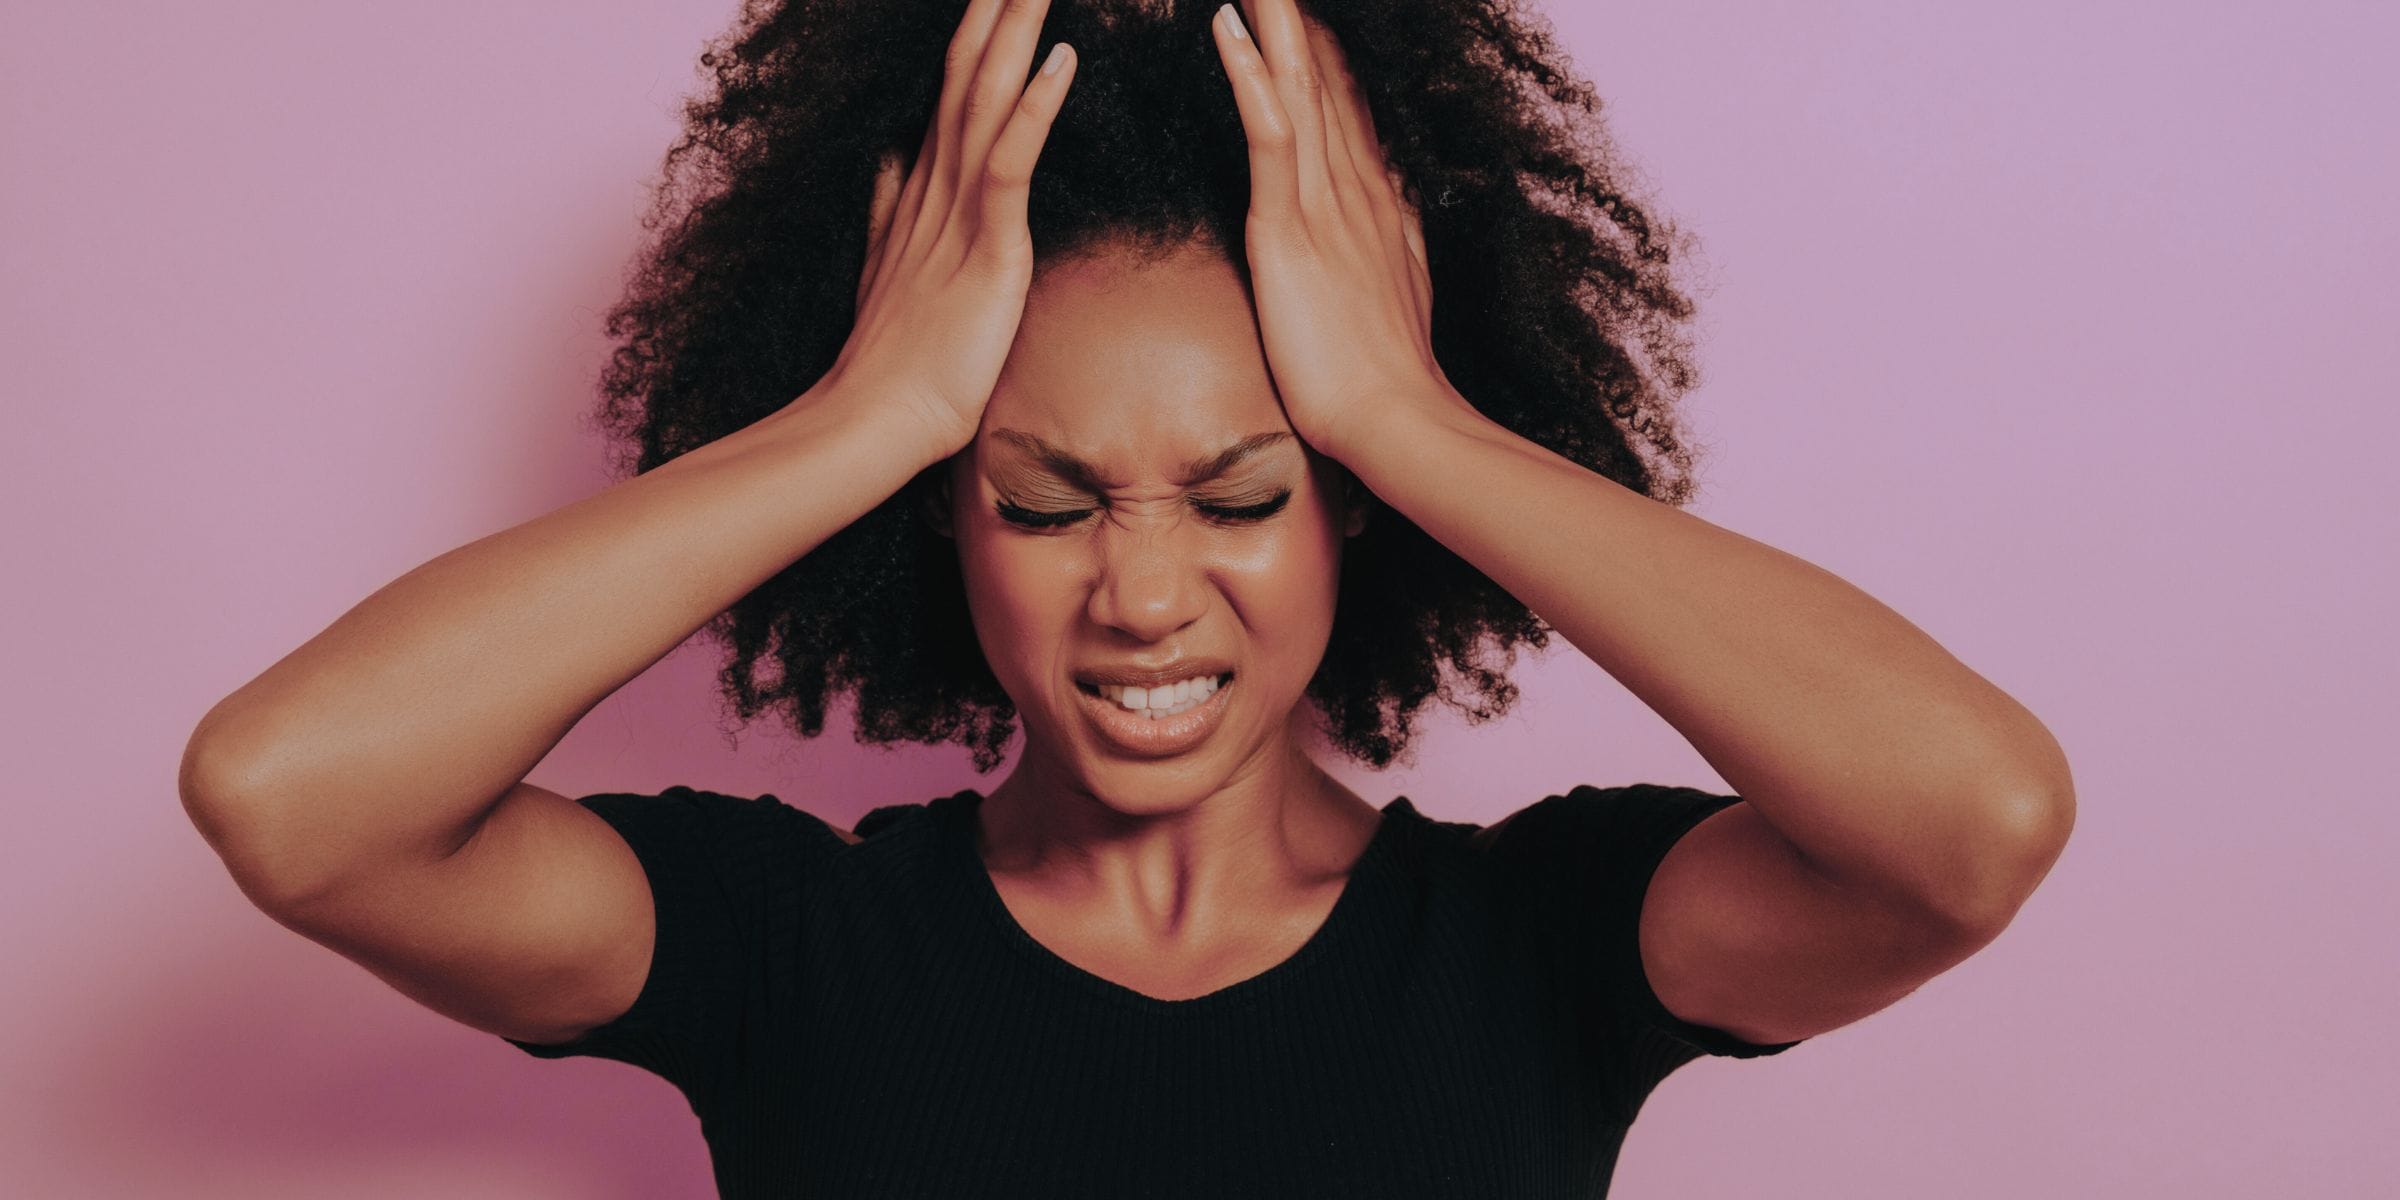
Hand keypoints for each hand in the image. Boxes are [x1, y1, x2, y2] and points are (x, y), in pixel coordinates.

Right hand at [820, 0, 1076, 462]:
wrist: (875, 420)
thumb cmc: (893, 359)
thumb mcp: (886, 264)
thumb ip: (889, 206)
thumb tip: (887, 159)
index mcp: (922, 185)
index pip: (955, 82)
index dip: (979, 25)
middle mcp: (933, 180)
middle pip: (969, 67)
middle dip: (996, 5)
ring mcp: (955, 210)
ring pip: (987, 94)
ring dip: (1015, 26)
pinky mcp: (984, 246)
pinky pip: (1009, 161)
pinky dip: (1033, 107)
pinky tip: (1059, 59)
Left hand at [1209, 1, 1471, 461]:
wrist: (1397, 422)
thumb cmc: (1385, 379)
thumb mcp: (1394, 293)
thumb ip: (1388, 242)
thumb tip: (1392, 210)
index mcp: (1375, 203)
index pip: (1348, 105)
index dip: (1327, 49)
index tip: (1310, 6)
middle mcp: (1357, 187)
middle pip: (1323, 77)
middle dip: (1301, 17)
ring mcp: (1327, 203)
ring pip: (1297, 85)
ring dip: (1275, 19)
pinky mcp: (1291, 230)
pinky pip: (1269, 136)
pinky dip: (1249, 78)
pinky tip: (1226, 26)